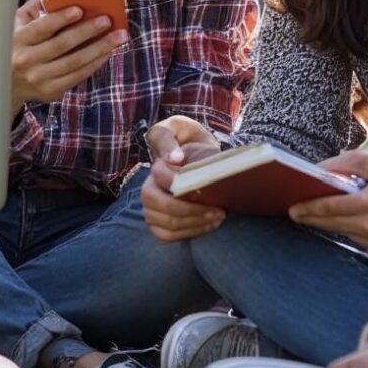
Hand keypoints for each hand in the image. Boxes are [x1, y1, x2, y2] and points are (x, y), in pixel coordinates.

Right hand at [10, 0, 127, 116]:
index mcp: (18, 40)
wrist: (4, 84)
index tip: (80, 9)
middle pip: (62, 44)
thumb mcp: (14, 26)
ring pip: (75, 62)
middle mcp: (27, 61)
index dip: (61, 18)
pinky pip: (78, 76)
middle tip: (108, 20)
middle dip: (88, 31)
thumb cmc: (16, 47)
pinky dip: (95, 63)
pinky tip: (107, 52)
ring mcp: (40, 79)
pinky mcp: (51, 91)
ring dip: (100, 48)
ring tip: (118, 36)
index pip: (41, 28)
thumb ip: (31, 10)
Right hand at [140, 116, 223, 242]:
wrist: (199, 161)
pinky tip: (207, 226)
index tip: (206, 189)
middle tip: (218, 211)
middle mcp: (148, 189)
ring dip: (193, 225)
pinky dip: (187, 234)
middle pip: (159, 207)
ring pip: (164, 225)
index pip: (161, 181)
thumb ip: (171, 142)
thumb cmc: (192, 145)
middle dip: (190, 213)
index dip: (181, 189)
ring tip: (217, 218)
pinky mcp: (158, 224)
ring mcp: (151, 208)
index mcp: (156, 168)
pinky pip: (165, 237)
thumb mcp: (182, 131)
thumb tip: (175, 160)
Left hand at [291, 152, 367, 261]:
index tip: (290, 208)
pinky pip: (360, 244)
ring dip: (335, 224)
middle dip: (313, 217)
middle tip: (296, 210)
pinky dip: (354, 233)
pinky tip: (353, 221)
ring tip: (321, 212)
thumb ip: (346, 164)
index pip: (327, 209)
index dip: (306, 209)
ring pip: (345, 235)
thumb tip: (318, 171)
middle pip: (331, 224)